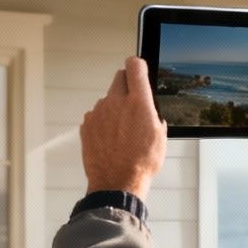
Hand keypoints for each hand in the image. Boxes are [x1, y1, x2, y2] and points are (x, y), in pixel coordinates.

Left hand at [81, 57, 168, 197]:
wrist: (117, 182)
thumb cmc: (140, 163)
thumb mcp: (160, 135)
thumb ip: (153, 112)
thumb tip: (149, 107)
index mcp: (138, 102)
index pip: (134, 66)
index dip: (138, 66)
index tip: (138, 69)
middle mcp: (115, 102)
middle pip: (119, 78)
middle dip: (127, 85)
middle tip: (133, 102)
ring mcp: (98, 112)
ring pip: (108, 99)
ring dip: (115, 108)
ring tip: (123, 131)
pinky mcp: (87, 124)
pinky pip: (97, 115)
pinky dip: (103, 122)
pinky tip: (111, 139)